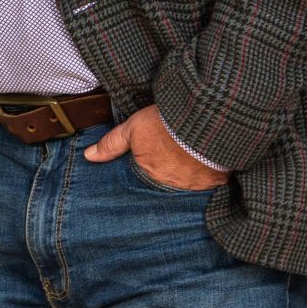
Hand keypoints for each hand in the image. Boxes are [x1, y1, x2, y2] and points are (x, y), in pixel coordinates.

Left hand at [82, 104, 227, 190]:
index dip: (149, 168)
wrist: (206, 120)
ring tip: (190, 158)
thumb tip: (88, 156)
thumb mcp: (134, 127)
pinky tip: (209, 163)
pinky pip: (212, 183)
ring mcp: (196, 186)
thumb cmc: (167, 124)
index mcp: (151, 175)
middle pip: (167, 183)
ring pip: (189, 184)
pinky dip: (210, 175)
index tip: (154, 159)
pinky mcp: (218, 181)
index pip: (146, 178)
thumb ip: (111, 143)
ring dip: (189, 174)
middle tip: (173, 157)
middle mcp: (172, 186)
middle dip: (169, 173)